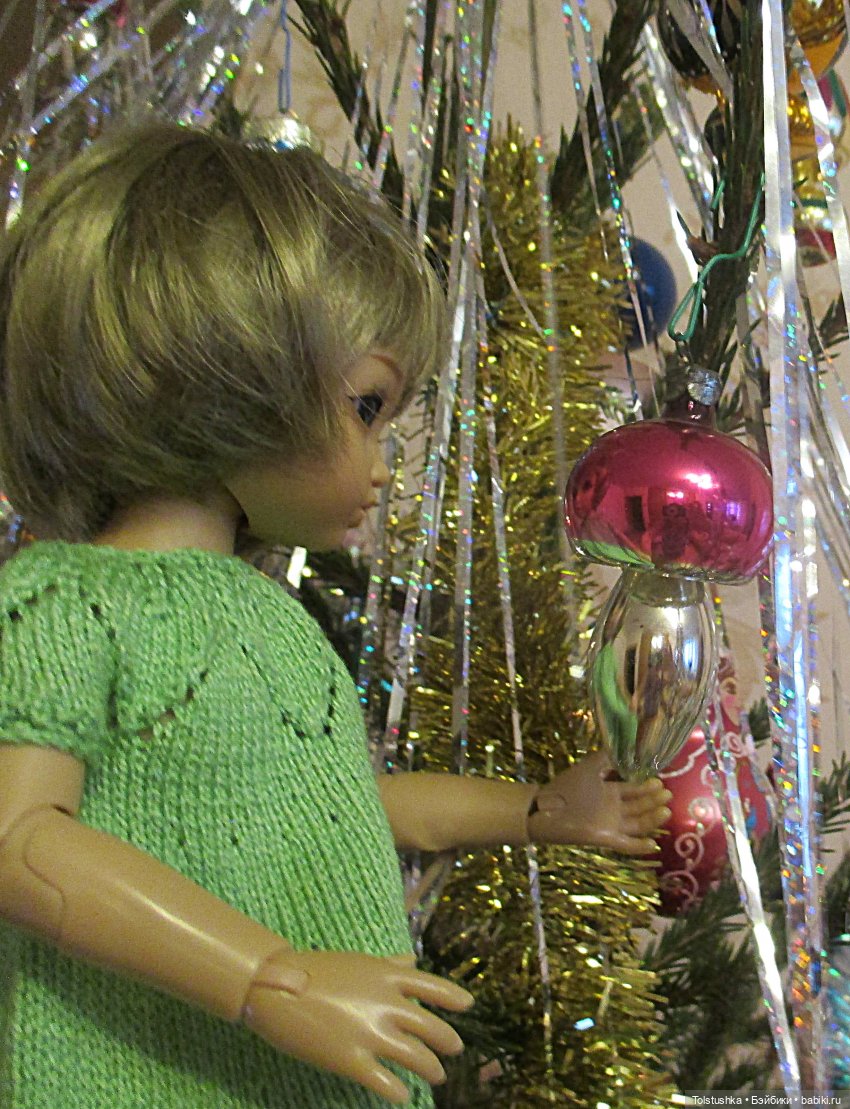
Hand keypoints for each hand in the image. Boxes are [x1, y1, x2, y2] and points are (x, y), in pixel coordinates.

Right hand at [242, 948, 473, 1103]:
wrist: (278, 988)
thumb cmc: (317, 970)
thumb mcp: (358, 961)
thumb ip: (388, 965)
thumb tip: (411, 960)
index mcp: (387, 975)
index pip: (432, 986)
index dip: (454, 997)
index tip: (468, 1005)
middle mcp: (386, 1003)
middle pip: (431, 1027)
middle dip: (447, 1041)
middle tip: (454, 1051)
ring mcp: (371, 1032)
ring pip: (416, 1057)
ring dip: (430, 1069)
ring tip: (436, 1076)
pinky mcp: (353, 1060)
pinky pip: (387, 1082)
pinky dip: (399, 1091)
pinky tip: (403, 1095)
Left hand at [526, 749, 670, 854]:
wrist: (545, 808)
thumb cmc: (567, 786)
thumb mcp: (588, 768)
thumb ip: (605, 758)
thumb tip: (625, 749)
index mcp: (609, 792)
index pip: (633, 790)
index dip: (646, 787)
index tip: (660, 782)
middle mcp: (613, 808)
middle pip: (639, 806)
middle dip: (653, 801)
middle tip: (666, 794)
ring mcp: (610, 824)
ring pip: (636, 824)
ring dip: (651, 820)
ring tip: (664, 811)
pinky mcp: (604, 838)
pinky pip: (625, 844)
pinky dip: (638, 846)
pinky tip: (652, 844)